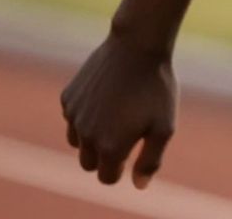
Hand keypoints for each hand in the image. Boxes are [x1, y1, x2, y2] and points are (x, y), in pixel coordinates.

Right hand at [61, 34, 176, 187]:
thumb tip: (138, 185)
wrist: (137, 46)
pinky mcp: (67, 97)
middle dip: (105, 156)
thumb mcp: (164, 126)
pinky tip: (106, 96)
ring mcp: (73, 116)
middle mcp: (85, 135)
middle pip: (89, 163)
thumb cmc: (156, 88)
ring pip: (77, 142)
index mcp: (110, 147)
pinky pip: (72, 117)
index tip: (135, 151)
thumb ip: (151, 160)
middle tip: (127, 132)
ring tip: (117, 115)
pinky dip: (85, 115)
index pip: (107, 177)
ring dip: (92, 137)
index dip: (122, 169)